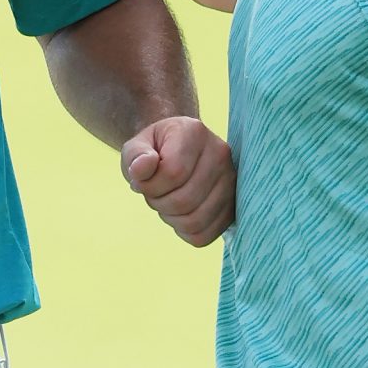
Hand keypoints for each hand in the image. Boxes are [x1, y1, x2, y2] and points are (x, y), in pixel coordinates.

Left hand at [121, 115, 234, 245]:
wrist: (174, 154)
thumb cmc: (153, 151)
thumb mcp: (136, 147)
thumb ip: (135, 155)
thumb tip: (141, 168)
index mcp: (195, 132)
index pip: (173, 173)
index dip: (150, 185)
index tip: (142, 180)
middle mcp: (221, 154)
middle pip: (184, 200)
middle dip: (158, 203)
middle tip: (154, 193)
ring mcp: (232, 182)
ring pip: (195, 220)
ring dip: (171, 218)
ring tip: (167, 201)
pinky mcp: (232, 207)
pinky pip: (204, 235)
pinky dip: (184, 231)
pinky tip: (179, 214)